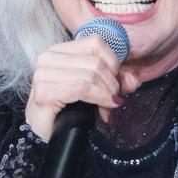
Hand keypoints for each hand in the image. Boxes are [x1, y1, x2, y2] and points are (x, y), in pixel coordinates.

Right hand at [25, 36, 141, 140]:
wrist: (46, 134)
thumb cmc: (67, 110)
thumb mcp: (96, 91)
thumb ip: (115, 82)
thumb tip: (134, 80)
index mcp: (60, 51)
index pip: (96, 43)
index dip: (112, 63)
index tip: (114, 84)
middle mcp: (49, 57)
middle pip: (96, 61)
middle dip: (111, 84)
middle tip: (112, 101)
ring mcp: (43, 73)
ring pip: (91, 74)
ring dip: (105, 94)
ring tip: (106, 107)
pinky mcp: (44, 90)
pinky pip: (82, 88)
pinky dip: (98, 98)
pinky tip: (102, 109)